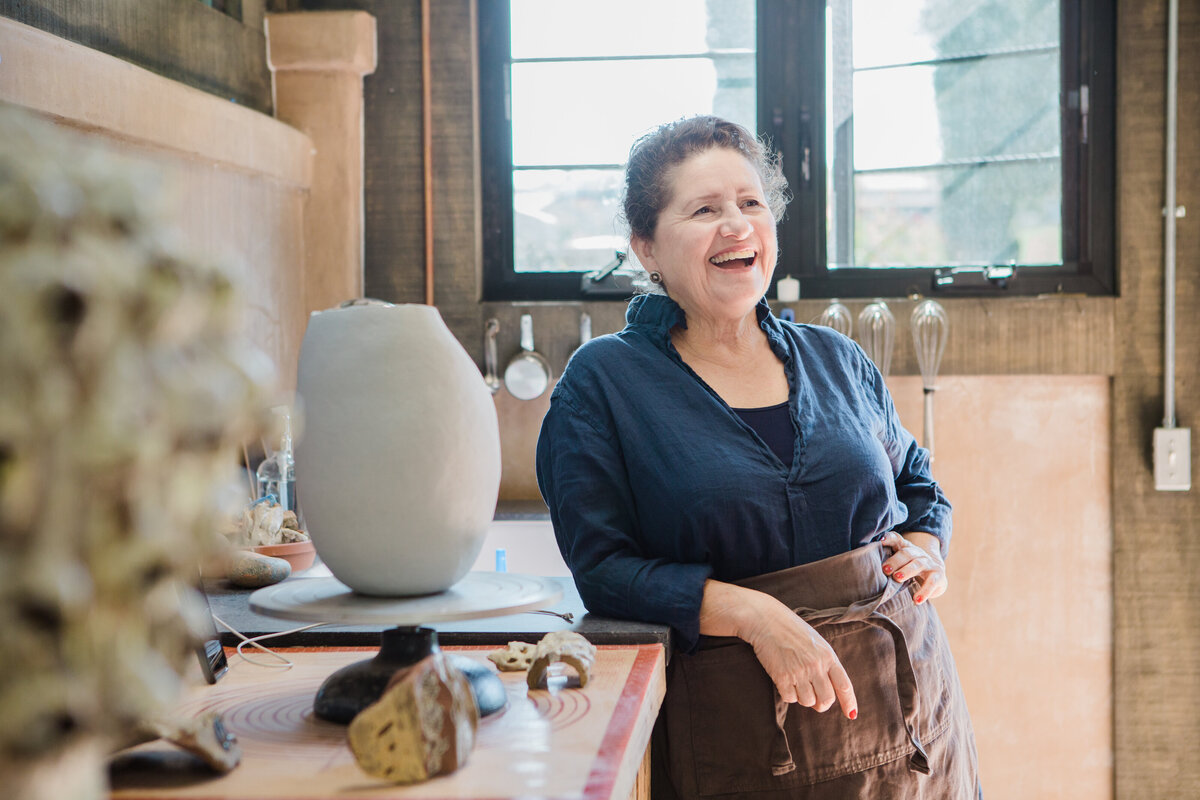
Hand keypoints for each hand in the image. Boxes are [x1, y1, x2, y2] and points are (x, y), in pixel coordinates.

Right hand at [743, 601, 857, 717]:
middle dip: (821, 704)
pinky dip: (788, 694)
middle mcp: (816, 666)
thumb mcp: (816, 642)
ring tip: (796, 683)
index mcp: (828, 656)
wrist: (766, 619)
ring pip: (808, 702)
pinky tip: (785, 681)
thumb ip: (826, 662)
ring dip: (803, 698)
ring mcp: (799, 672)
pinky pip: (790, 698)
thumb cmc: (791, 629)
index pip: (844, 686)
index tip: (851, 714)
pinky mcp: (782, 676)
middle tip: (814, 698)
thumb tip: (832, 686)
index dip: (849, 703)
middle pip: (827, 700)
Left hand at [880, 531, 946, 604]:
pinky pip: (931, 583)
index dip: (889, 538)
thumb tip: (868, 571)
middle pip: (906, 553)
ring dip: (906, 571)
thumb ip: (887, 564)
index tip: (881, 541)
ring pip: (917, 564)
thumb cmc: (910, 569)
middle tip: (885, 569)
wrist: (937, 576)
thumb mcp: (900, 564)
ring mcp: (928, 564)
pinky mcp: (938, 576)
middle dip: (895, 560)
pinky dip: (924, 591)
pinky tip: (916, 600)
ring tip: (897, 579)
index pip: (897, 539)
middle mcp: (917, 553)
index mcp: (906, 548)